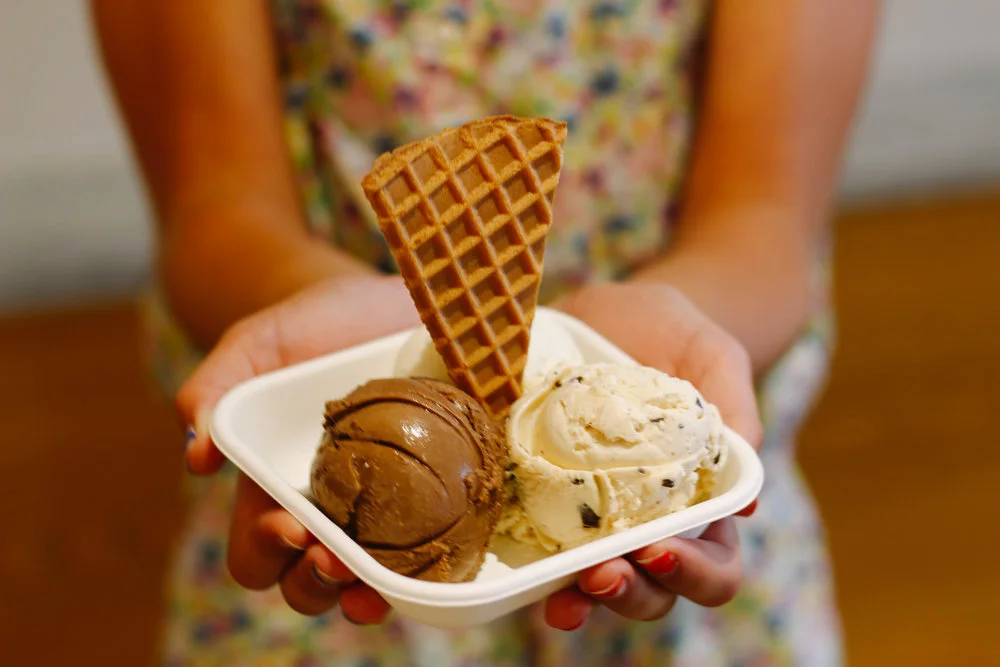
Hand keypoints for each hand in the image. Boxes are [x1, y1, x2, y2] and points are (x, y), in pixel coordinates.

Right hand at [176, 275, 417, 621]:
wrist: (386, 301)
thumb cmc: (311, 327)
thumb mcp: (258, 345)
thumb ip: (214, 389)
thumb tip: (197, 455)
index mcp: (275, 489)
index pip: (258, 552)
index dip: (267, 552)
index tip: (290, 526)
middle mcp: (327, 511)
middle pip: (309, 585)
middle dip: (316, 582)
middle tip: (335, 557)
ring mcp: (383, 510)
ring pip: (366, 584)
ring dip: (366, 594)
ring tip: (375, 581)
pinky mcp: (437, 497)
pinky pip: (429, 553)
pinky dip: (427, 569)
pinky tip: (434, 558)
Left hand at [545, 282, 762, 629]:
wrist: (618, 312)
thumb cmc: (678, 335)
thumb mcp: (714, 357)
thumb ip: (736, 414)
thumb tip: (746, 507)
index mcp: (703, 502)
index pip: (716, 562)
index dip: (694, 571)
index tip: (657, 549)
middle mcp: (653, 523)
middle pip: (658, 590)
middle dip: (634, 593)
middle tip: (603, 573)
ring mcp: (599, 521)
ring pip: (604, 587)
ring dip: (587, 600)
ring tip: (567, 595)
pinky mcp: (552, 505)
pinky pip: (548, 554)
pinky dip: (542, 577)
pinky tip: (531, 583)